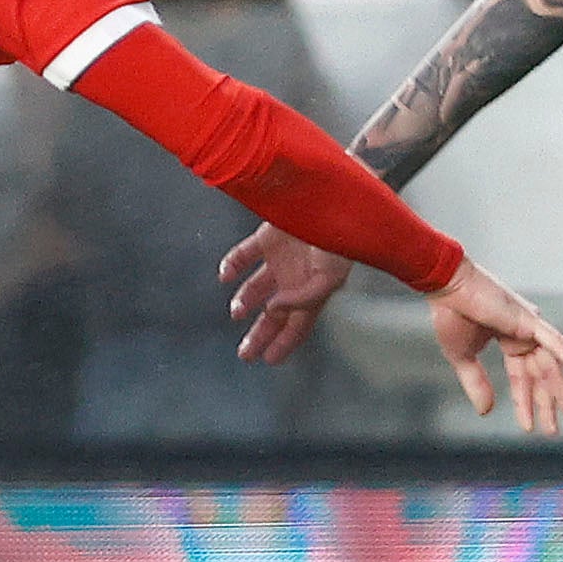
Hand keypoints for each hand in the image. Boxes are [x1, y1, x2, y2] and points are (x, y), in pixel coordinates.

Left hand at [220, 222, 354, 364]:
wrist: (331, 201)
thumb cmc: (338, 241)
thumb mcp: (328, 278)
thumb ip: (301, 299)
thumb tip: (271, 309)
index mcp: (313, 292)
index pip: (297, 326)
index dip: (284, 344)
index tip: (268, 360)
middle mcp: (296, 279)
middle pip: (274, 314)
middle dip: (260, 335)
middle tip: (245, 355)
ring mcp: (281, 258)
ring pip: (256, 287)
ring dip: (244, 302)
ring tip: (235, 312)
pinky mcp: (268, 237)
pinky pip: (244, 255)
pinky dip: (232, 265)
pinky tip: (224, 276)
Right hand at [426, 257, 562, 433]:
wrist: (446, 287)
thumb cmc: (451, 315)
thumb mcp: (463, 358)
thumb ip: (476, 383)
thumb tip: (486, 412)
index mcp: (510, 342)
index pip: (521, 378)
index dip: (523, 403)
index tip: (527, 428)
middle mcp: (525, 336)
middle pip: (542, 376)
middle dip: (548, 403)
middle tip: (554, 431)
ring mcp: (530, 328)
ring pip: (552, 365)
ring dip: (561, 392)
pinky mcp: (530, 321)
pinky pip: (557, 342)